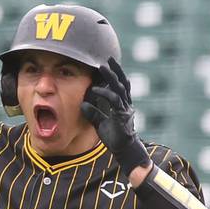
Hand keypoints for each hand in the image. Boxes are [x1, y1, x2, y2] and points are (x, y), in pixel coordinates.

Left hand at [81, 57, 150, 174]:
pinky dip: (104, 93)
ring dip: (110, 77)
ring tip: (102, 67)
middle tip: (109, 58)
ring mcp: (125, 109)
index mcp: (122, 105)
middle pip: (122, 82)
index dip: (116, 75)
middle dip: (116, 70)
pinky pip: (114, 100)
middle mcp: (126, 104)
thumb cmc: (114, 138)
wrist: (124, 150)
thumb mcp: (100, 123)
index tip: (109, 65)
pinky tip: (95, 89)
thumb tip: (83, 105)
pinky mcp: (122, 115)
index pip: (120, 86)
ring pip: (119, 88)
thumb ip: (94, 113)